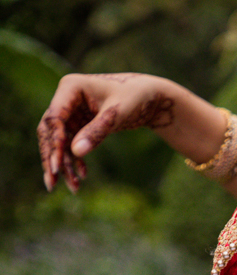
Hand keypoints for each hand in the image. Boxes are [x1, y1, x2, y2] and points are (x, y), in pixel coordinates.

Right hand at [38, 73, 177, 192]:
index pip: (55, 118)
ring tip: (73, 187)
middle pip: (51, 132)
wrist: (148, 96)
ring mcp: (71, 112)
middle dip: (53, 158)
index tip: (58, 166)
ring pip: (59, 141)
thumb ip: (97, 131)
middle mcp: (66, 98)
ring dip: (64, 164)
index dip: (55, 143)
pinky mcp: (79, 123)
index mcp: (71, 87)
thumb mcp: (117, 114)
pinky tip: (83, 175)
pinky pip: (71, 144)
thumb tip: (77, 152)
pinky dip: (75, 160)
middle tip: (52, 184)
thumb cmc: (134, 98)